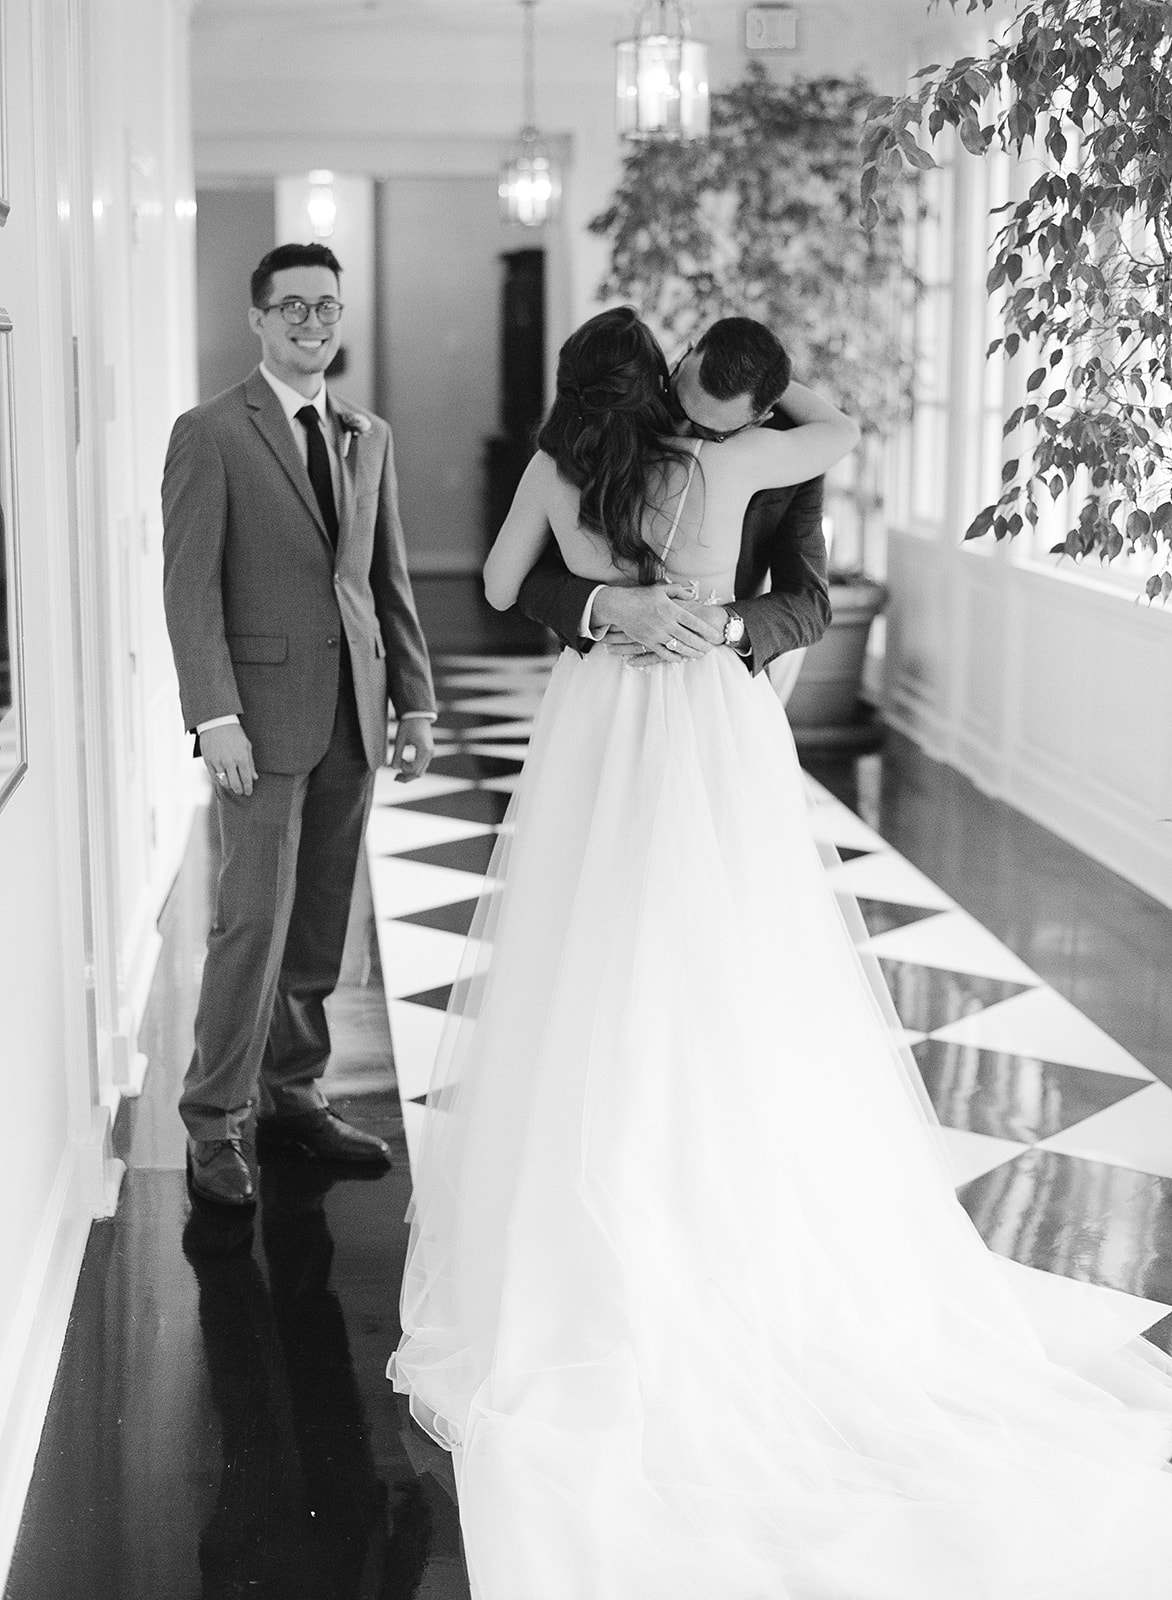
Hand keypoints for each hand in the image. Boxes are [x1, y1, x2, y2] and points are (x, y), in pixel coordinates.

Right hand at [201, 723, 257, 797]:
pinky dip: (219, 781)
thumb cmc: (234, 734)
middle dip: (239, 790)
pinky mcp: (208, 761)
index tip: (249, 792)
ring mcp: (217, 762)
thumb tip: (254, 777)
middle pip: (235, 784)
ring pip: (224, 782)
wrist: (217, 722)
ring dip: (229, 786)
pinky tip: (223, 780)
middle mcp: (229, 762)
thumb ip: (251, 763)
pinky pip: (214, 777)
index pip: (246, 779)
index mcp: (241, 757)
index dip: (248, 788)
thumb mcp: (246, 746)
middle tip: (241, 792)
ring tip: (232, 785)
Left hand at [391, 718, 434, 782]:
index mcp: (424, 750)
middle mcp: (429, 754)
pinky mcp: (428, 753)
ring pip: (421, 771)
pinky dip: (413, 769)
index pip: (414, 769)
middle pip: (419, 773)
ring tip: (397, 776)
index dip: (403, 769)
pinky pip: (421, 766)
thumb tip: (392, 768)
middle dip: (406, 777)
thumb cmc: (408, 725)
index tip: (396, 760)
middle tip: (395, 778)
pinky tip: (403, 768)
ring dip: (409, 775)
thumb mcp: (400, 738)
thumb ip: (397, 753)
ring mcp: (430, 754)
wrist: (418, 715)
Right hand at [592, 584, 724, 662]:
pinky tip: (681, 658)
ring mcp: (657, 635)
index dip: (706, 630)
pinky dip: (674, 657)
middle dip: (702, 645)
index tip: (715, 635)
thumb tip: (692, 595)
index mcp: (671, 610)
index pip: (694, 622)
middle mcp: (666, 624)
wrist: (620, 606)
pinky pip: (664, 653)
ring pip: (678, 647)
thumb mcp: (661, 589)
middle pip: (689, 638)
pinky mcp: (648, 642)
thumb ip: (679, 591)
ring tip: (700, 655)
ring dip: (691, 653)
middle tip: (711, 649)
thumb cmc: (641, 595)